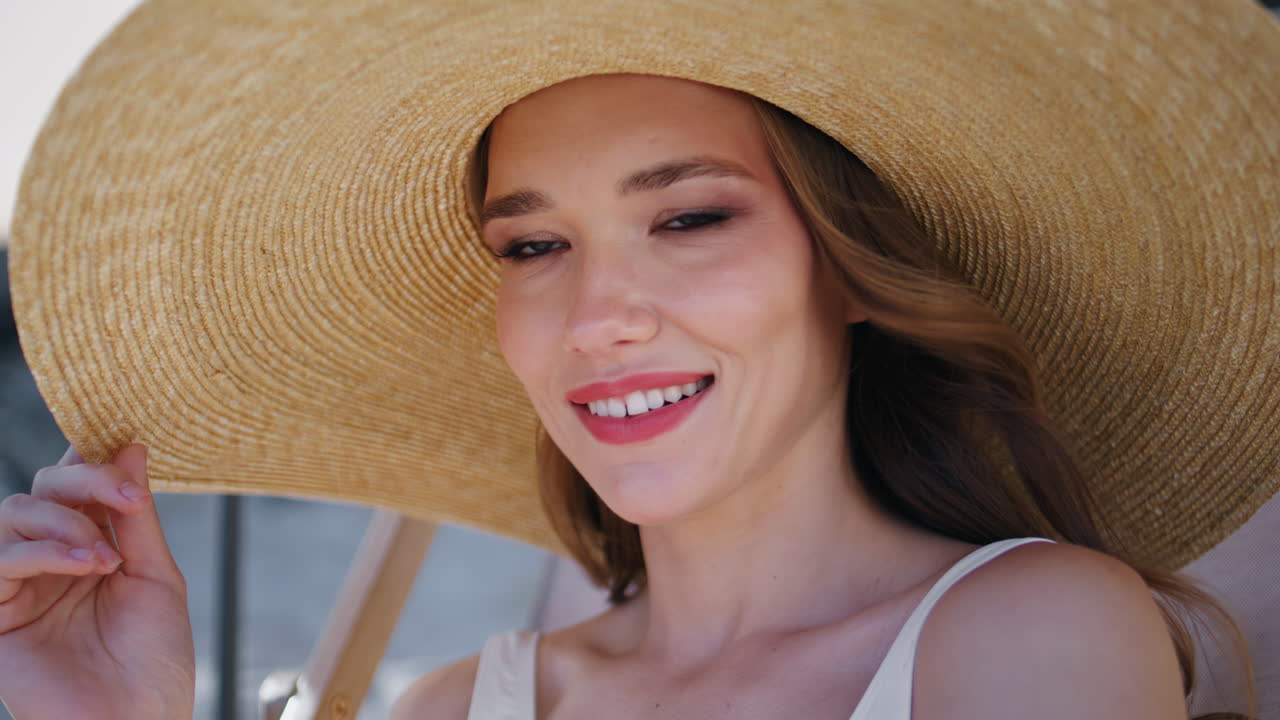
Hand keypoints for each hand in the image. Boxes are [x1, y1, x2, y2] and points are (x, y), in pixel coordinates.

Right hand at [0, 444, 194, 719]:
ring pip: (14, 513)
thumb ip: (136, 515)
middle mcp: (51, 560)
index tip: (128, 447)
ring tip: (108, 556)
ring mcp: (20, 586)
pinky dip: (44, 550)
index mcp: (92, 546)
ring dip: (67, 521)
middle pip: (42, 487)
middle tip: (126, 500)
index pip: (77, 485)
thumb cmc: (154, 658)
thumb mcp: (155, 574)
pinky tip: (86, 563)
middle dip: (85, 482)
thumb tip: (131, 446)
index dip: (94, 460)